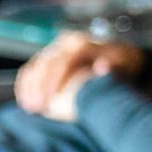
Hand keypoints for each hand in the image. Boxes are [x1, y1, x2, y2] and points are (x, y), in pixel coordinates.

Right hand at [14, 35, 144, 119]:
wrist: (119, 57)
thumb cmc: (123, 65)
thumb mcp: (126, 62)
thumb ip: (115, 64)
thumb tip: (101, 67)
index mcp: (83, 44)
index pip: (64, 60)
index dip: (56, 79)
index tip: (53, 98)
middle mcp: (66, 44)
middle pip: (46, 63)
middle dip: (40, 86)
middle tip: (38, 107)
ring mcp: (55, 50)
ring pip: (35, 66)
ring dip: (30, 88)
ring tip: (31, 108)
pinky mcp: (48, 59)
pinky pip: (31, 71)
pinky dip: (25, 86)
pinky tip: (25, 102)